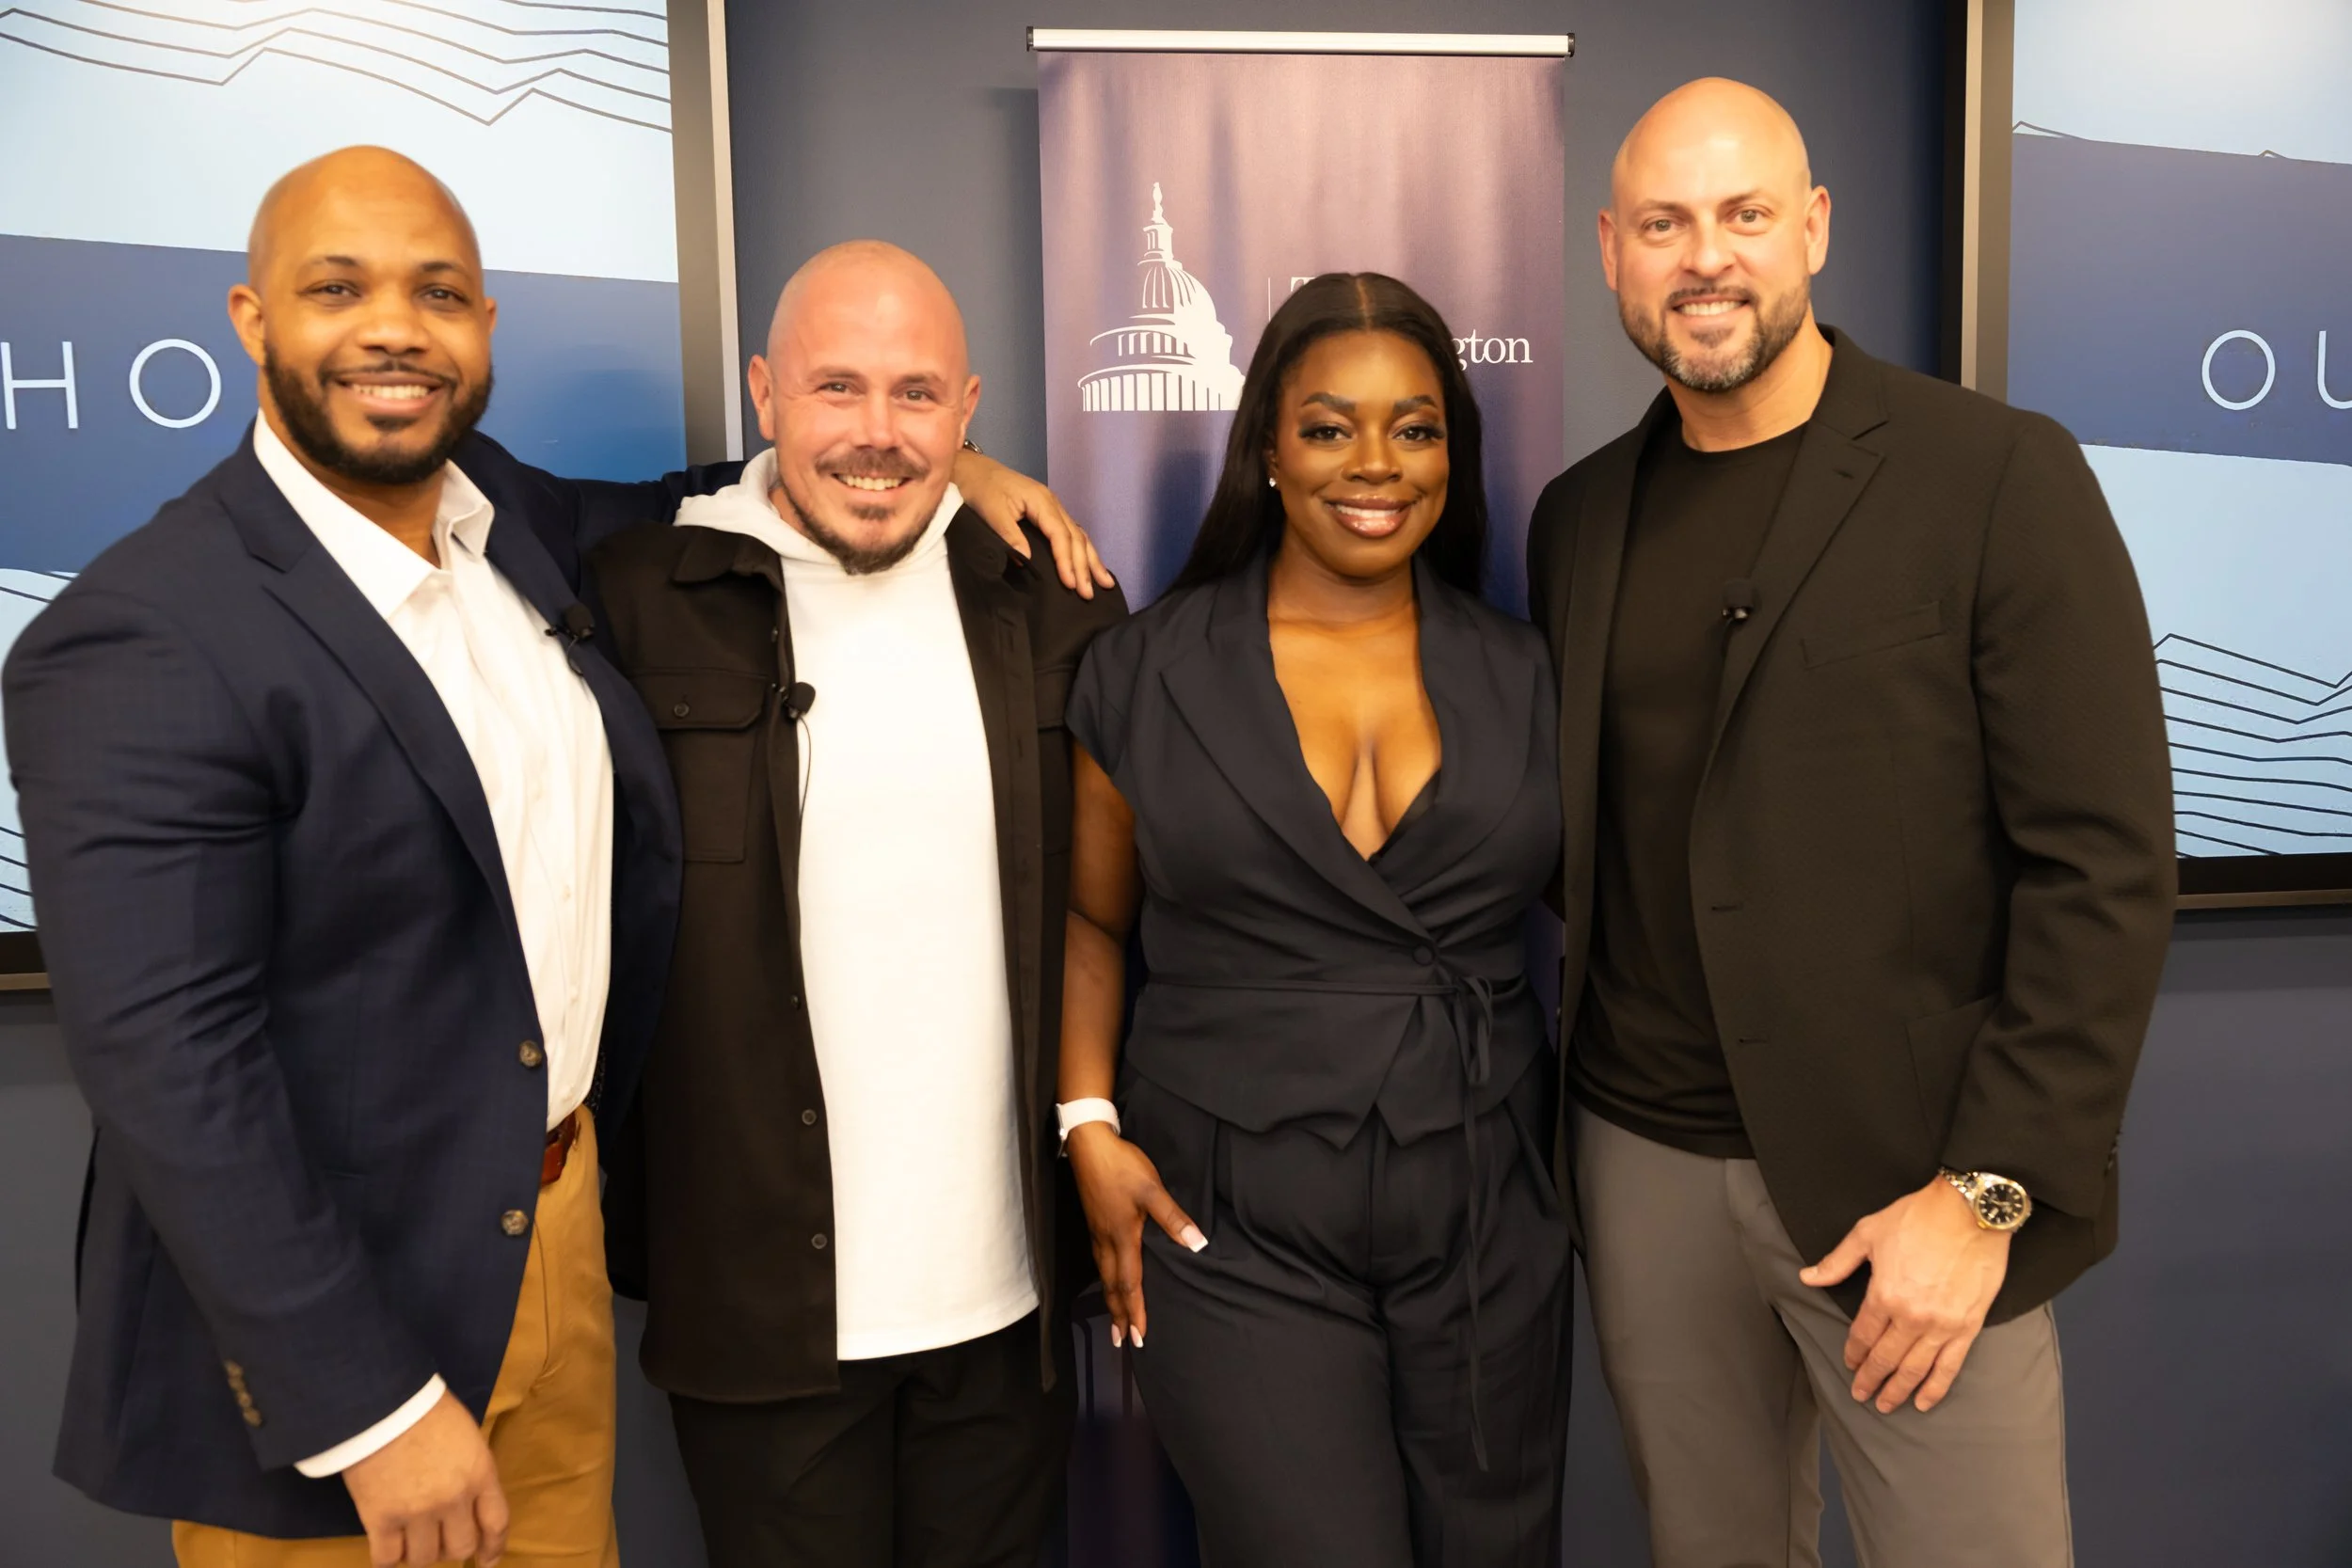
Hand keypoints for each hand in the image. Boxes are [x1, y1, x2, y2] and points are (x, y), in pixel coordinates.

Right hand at [340, 1389, 508, 1566]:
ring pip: (425, 1558)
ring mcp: (418, 1512)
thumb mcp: (466, 1436)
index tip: (487, 1562)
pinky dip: (387, 1560)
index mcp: (480, 1474)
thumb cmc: (427, 1409)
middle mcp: (454, 1499)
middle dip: (451, 1550)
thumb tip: (468, 1497)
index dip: (493, 1548)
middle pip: (460, 1548)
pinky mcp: (381, 1518)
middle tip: (438, 1541)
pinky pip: (387, 1558)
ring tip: (410, 1541)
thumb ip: (472, 1469)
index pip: (496, 1523)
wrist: (382, 1403)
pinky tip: (385, 1550)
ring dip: (419, 1554)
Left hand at [951, 448, 1115, 597]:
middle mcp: (1053, 503)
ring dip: (1091, 560)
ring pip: (1079, 535)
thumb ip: (1010, 536)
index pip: (1061, 535)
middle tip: (1089, 593)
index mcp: (1042, 502)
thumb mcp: (992, 512)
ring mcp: (1053, 507)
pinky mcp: (1048, 511)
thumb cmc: (981, 488)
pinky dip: (1083, 550)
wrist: (974, 469)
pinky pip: (1072, 532)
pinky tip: (1090, 563)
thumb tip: (1027, 562)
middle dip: (1085, 566)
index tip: (1070, 584)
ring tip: (1104, 582)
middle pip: (1076, 537)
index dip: (1067, 561)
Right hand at [1065, 1121, 1204, 1348]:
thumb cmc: (1121, 1166)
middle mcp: (1106, 1241)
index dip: (1135, 1312)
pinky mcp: (1094, 1223)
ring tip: (1114, 1321)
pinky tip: (1109, 1280)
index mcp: (1122, 1238)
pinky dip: (1106, 1281)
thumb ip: (1174, 1218)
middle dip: (1118, 1316)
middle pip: (1112, 1287)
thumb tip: (1197, 1244)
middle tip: (1122, 1343)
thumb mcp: (1152, 1189)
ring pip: (1104, 1276)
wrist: (1088, 1145)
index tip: (1138, 1338)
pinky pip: (1100, 1263)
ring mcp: (1097, 1233)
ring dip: (1111, 1301)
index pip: (1130, 1284)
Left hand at [1800, 1177, 2010, 1414]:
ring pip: (1915, 1369)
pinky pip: (1950, 1366)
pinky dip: (1936, 1388)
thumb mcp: (1868, 1233)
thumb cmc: (1918, 1218)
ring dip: (1898, 1390)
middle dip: (1871, 1379)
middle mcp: (1912, 1317)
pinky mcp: (1968, 1327)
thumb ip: (1837, 1261)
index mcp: (1884, 1295)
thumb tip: (1808, 1277)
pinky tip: (1924, 1402)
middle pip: (1886, 1358)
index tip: (1849, 1364)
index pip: (1863, 1336)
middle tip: (1861, 1394)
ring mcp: (1942, 1325)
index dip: (1854, 1353)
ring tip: (1886, 1405)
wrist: (1970, 1211)